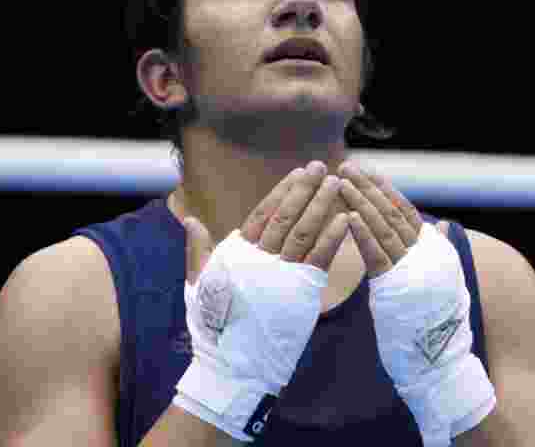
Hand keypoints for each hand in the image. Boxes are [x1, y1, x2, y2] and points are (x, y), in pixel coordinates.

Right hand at [176, 160, 349, 442]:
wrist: (231, 366)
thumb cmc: (212, 326)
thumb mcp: (198, 283)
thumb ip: (198, 250)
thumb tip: (189, 219)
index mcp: (236, 253)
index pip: (263, 213)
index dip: (282, 191)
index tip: (298, 172)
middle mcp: (258, 260)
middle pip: (286, 216)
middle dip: (305, 189)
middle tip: (322, 167)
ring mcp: (279, 275)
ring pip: (304, 232)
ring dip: (322, 205)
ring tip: (337, 184)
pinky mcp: (298, 293)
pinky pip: (319, 259)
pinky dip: (332, 237)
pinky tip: (345, 219)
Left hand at [336, 160, 494, 445]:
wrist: (443, 360)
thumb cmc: (438, 323)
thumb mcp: (442, 280)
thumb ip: (438, 251)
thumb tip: (442, 226)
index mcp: (433, 250)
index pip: (405, 212)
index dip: (385, 190)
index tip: (367, 170)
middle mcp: (426, 254)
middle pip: (391, 213)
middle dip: (368, 188)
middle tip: (347, 166)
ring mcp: (413, 269)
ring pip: (383, 228)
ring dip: (360, 203)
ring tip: (341, 182)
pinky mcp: (397, 287)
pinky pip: (376, 254)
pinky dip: (361, 233)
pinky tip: (347, 216)